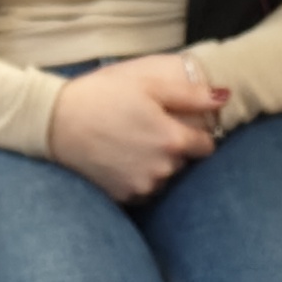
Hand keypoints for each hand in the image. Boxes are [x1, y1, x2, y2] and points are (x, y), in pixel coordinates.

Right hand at [47, 55, 227, 202]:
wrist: (56, 122)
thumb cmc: (103, 95)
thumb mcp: (149, 84)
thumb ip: (191, 94)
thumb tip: (225, 97)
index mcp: (173, 140)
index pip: (207, 146)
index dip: (195, 133)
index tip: (178, 124)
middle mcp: (162, 169)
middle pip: (183, 163)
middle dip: (173, 148)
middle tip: (145, 128)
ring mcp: (142, 186)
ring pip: (163, 177)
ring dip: (155, 164)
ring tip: (130, 142)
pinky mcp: (123, 196)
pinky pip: (143, 189)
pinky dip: (137, 176)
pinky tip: (120, 158)